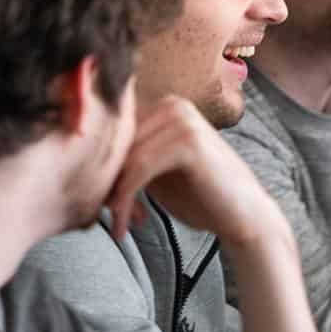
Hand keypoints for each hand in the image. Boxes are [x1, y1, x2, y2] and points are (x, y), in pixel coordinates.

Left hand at [106, 96, 285, 248]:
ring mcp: (182, 119)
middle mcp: (173, 104)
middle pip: (116, 143)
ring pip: (124, 159)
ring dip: (113, 197)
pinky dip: (126, 202)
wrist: (245, 218)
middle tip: (105, 217)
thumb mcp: (157, 172)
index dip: (102, 168)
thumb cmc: (202, 197)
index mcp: (165, 106)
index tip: (98, 204)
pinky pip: (138, 171)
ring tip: (118, 225)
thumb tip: (85, 162)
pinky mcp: (187, 141)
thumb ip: (130, 160)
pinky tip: (124, 227)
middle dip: (106, 183)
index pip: (115, 132)